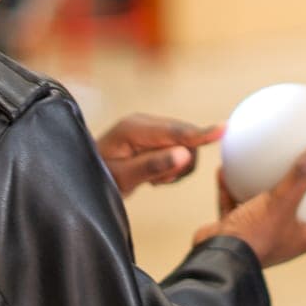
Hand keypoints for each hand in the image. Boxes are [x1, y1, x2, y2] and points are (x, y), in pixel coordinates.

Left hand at [97, 114, 222, 197]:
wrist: (81, 179)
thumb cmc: (98, 177)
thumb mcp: (124, 177)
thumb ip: (154, 165)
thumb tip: (185, 154)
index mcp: (135, 128)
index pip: (175, 131)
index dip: (201, 133)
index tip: (224, 128)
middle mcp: (145, 123)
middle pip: (184, 139)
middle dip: (177, 163)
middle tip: (156, 182)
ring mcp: (150, 130)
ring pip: (185, 148)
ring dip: (175, 168)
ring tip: (152, 180)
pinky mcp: (155, 139)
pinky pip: (180, 152)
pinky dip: (173, 168)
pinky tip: (153, 176)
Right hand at [193, 146, 305, 268]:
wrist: (215, 257)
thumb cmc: (255, 235)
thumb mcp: (281, 202)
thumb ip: (300, 177)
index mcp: (301, 240)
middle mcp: (282, 240)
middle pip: (302, 222)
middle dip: (305, 202)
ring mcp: (257, 237)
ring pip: (265, 212)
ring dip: (264, 192)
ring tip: (264, 168)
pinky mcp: (233, 233)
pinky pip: (235, 208)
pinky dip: (231, 191)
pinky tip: (225, 171)